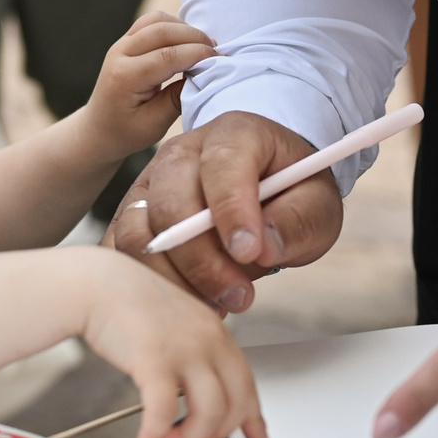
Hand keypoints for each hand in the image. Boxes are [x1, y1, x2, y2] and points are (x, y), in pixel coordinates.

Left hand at [75, 11, 214, 159]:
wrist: (99, 129)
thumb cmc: (126, 132)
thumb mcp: (154, 125)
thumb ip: (176, 100)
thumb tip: (202, 75)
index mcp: (124, 77)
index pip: (166, 56)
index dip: (196, 54)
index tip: (219, 60)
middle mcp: (119, 54)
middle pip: (161, 30)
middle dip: (194, 37)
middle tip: (216, 51)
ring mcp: (121, 44)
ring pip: (156, 19)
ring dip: (183, 28)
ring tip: (203, 46)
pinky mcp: (126, 41)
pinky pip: (151, 22)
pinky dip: (173, 25)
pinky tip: (187, 42)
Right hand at [78, 249, 268, 437]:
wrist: (96, 283)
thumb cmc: (127, 304)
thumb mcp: (176, 324)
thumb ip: (195, 352)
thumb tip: (199, 389)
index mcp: (214, 331)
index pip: (246, 381)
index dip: (252, 416)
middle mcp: (207, 340)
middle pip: (235, 402)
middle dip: (219, 433)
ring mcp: (184, 349)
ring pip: (210, 412)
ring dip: (193, 437)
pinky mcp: (154, 360)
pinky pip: (164, 411)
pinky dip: (156, 433)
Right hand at [104, 111, 343, 315]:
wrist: (264, 185)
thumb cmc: (290, 192)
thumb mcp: (316, 203)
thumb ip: (297, 221)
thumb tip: (261, 248)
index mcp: (233, 134)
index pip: (222, 166)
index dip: (232, 211)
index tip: (250, 253)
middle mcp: (180, 153)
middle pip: (170, 204)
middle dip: (203, 261)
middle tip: (240, 295)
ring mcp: (148, 184)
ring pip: (137, 233)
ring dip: (174, 278)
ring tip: (216, 303)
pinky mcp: (130, 216)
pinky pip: (121, 253)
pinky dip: (149, 285)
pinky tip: (190, 300)